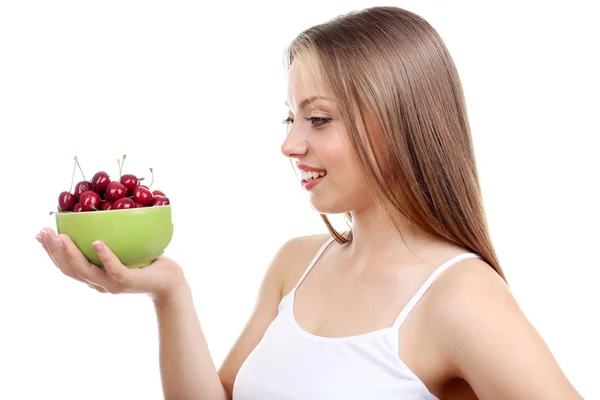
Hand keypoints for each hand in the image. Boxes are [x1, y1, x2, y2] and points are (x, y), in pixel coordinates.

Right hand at [36, 227, 186, 300]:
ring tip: (61, 236)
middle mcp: (99, 283)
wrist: (170, 283)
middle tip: (42, 232)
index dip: (50, 251)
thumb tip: (97, 215)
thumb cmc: (146, 264)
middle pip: (69, 269)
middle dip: (53, 250)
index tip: (39, 234)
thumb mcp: (123, 251)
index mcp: (93, 277)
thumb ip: (109, 240)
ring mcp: (112, 284)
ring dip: (71, 253)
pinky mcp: (128, 282)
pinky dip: (104, 256)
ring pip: (86, 271)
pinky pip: (114, 269)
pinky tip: (96, 242)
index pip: (65, 266)